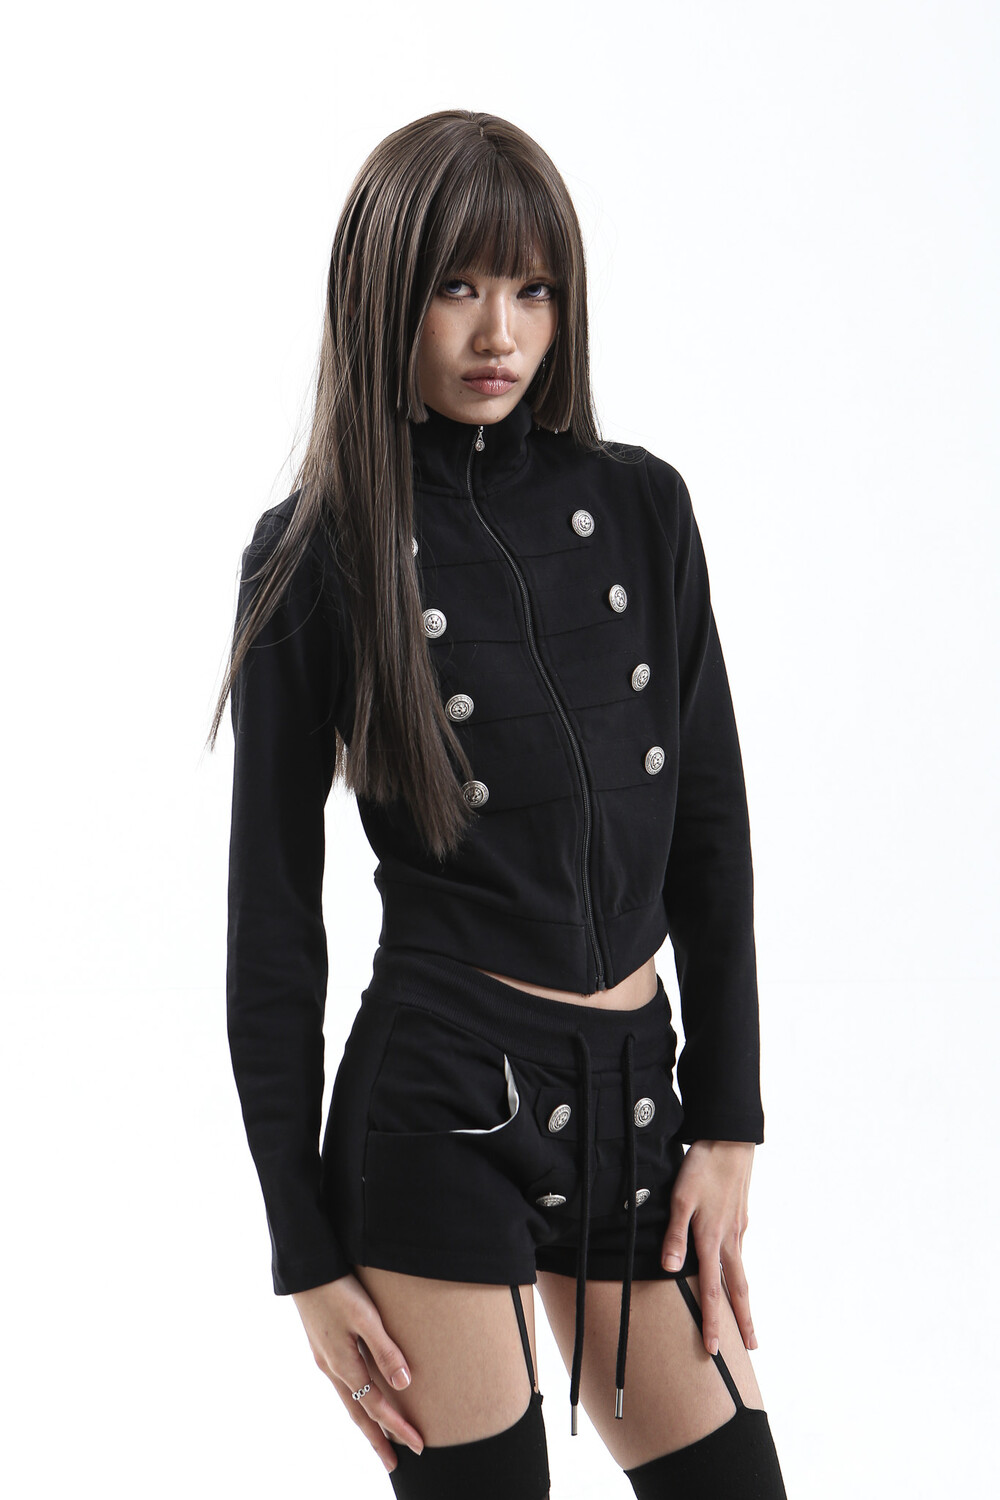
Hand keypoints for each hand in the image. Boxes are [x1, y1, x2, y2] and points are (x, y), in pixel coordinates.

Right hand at [292, 1274, 423, 1472]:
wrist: (306, 1268)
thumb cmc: (338, 1288)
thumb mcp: (365, 1317)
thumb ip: (385, 1349)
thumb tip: (404, 1384)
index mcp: (343, 1364)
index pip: (375, 1406)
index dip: (397, 1427)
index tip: (418, 1445)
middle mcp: (332, 1368)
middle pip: (358, 1413)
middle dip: (377, 1439)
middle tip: (394, 1464)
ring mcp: (325, 1358)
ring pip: (349, 1400)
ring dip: (366, 1423)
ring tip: (381, 1440)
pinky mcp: (323, 1347)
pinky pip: (343, 1384)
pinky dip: (356, 1401)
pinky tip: (361, 1398)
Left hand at [660, 1139, 756, 1357]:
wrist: (731, 1140)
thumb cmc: (702, 1167)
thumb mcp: (680, 1198)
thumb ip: (674, 1234)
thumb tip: (669, 1269)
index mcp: (712, 1240)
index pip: (710, 1290)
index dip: (713, 1321)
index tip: (714, 1349)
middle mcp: (730, 1240)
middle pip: (738, 1290)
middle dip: (743, 1322)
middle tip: (751, 1349)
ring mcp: (738, 1230)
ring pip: (741, 1273)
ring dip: (744, 1300)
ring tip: (747, 1321)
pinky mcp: (740, 1219)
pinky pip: (739, 1253)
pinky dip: (739, 1272)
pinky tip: (734, 1273)